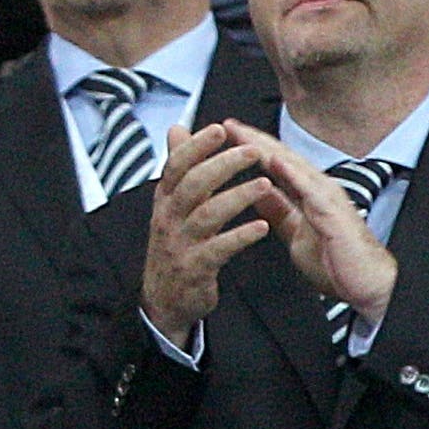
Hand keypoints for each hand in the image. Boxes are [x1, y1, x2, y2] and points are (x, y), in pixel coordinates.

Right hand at [140, 123, 274, 349]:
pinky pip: (219, 249)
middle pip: (193, 185)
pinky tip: (261, 226)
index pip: (176, 165)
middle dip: (222, 165)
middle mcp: (169, 218)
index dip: (197, 146)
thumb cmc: (175, 245)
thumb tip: (177, 129)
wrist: (164, 299)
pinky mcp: (195, 268)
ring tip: (264, 184)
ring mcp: (180, 243)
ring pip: (207, 214)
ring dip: (237, 197)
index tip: (220, 129)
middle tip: (252, 152)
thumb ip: (178, 167)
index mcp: (165, 199)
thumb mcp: (170, 205)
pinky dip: (240, 236)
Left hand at [225, 119, 400, 323]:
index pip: (276, 164)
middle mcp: (319, 190)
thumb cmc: (337, 264)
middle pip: (282, 158)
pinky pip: (311, 189)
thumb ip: (278, 211)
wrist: (370, 288)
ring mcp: (328, 199)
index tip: (226, 135)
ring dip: (267, 148)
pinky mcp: (335, 213)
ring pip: (294, 166)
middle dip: (254, 140)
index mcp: (308, 194)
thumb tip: (257, 192)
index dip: (252, 148)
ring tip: (243, 134)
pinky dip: (292, 172)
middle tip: (227, 125)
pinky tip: (274, 160)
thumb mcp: (295, 233)